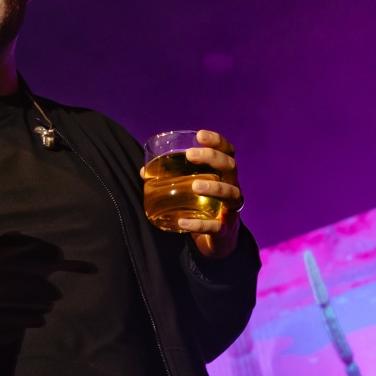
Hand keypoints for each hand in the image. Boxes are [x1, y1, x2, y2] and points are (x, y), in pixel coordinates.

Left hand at [179, 130, 242, 259]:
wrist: (217, 241)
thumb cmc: (204, 207)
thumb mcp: (191, 190)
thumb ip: (172, 179)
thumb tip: (143, 171)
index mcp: (223, 175)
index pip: (227, 152)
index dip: (217, 141)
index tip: (200, 135)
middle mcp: (232, 187)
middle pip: (230, 167)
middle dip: (213, 158)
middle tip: (191, 155)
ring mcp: (231, 209)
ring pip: (231, 193)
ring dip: (214, 188)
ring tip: (195, 186)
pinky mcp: (224, 230)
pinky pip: (215, 226)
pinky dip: (199, 225)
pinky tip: (183, 222)